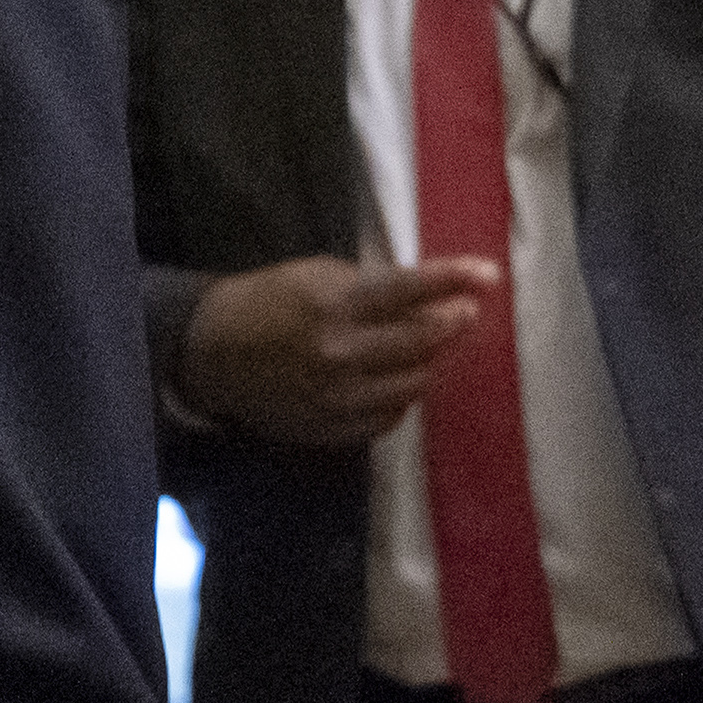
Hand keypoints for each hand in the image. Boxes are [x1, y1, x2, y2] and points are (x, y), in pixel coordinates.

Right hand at [177, 257, 496, 450]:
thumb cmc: (268, 300)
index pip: (410, 290)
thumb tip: (430, 297)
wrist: (213, 352)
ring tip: (437, 348)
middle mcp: (341, 354)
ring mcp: (338, 397)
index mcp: (335, 305)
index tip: (490, 274)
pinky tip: (400, 381)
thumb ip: (371, 287)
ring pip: (413, 386)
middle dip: (453, 324)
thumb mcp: (316, 275)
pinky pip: (388, 417)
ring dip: (431, 364)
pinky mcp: (331, 428)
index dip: (454, 279)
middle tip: (468, 312)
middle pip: (422, 343)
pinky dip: (402, 398)